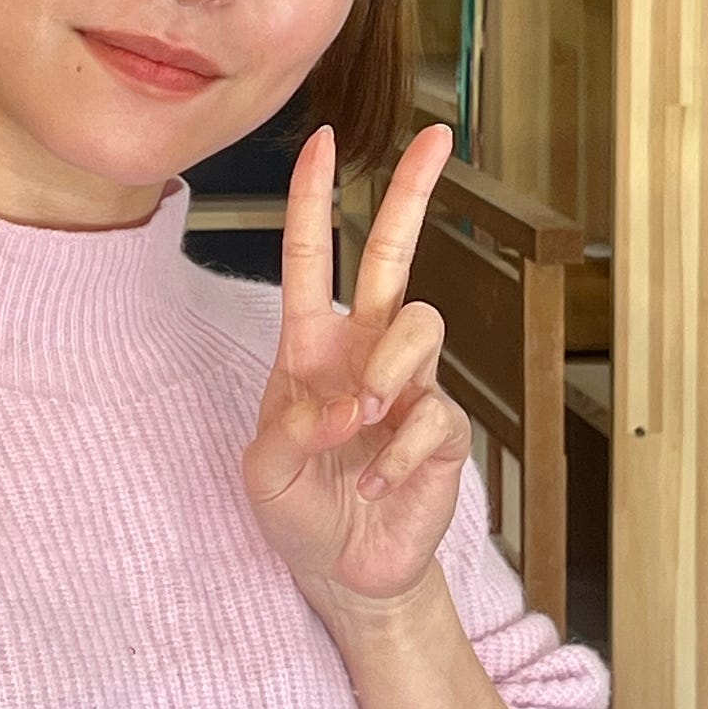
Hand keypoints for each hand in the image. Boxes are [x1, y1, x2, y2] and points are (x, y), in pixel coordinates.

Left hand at [240, 122, 472, 635]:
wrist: (343, 570)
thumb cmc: (300, 507)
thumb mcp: (265, 470)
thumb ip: (290, 431)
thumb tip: (344, 405)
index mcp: (310, 345)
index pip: (311, 255)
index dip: (313, 198)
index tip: (323, 141)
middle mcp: (365, 351)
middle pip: (395, 255)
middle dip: (413, 192)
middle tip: (436, 138)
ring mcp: (409, 386)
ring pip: (422, 325)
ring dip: (388, 370)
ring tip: (362, 422)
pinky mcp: (442, 430)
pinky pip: (434, 414)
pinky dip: (399, 453)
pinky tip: (375, 484)